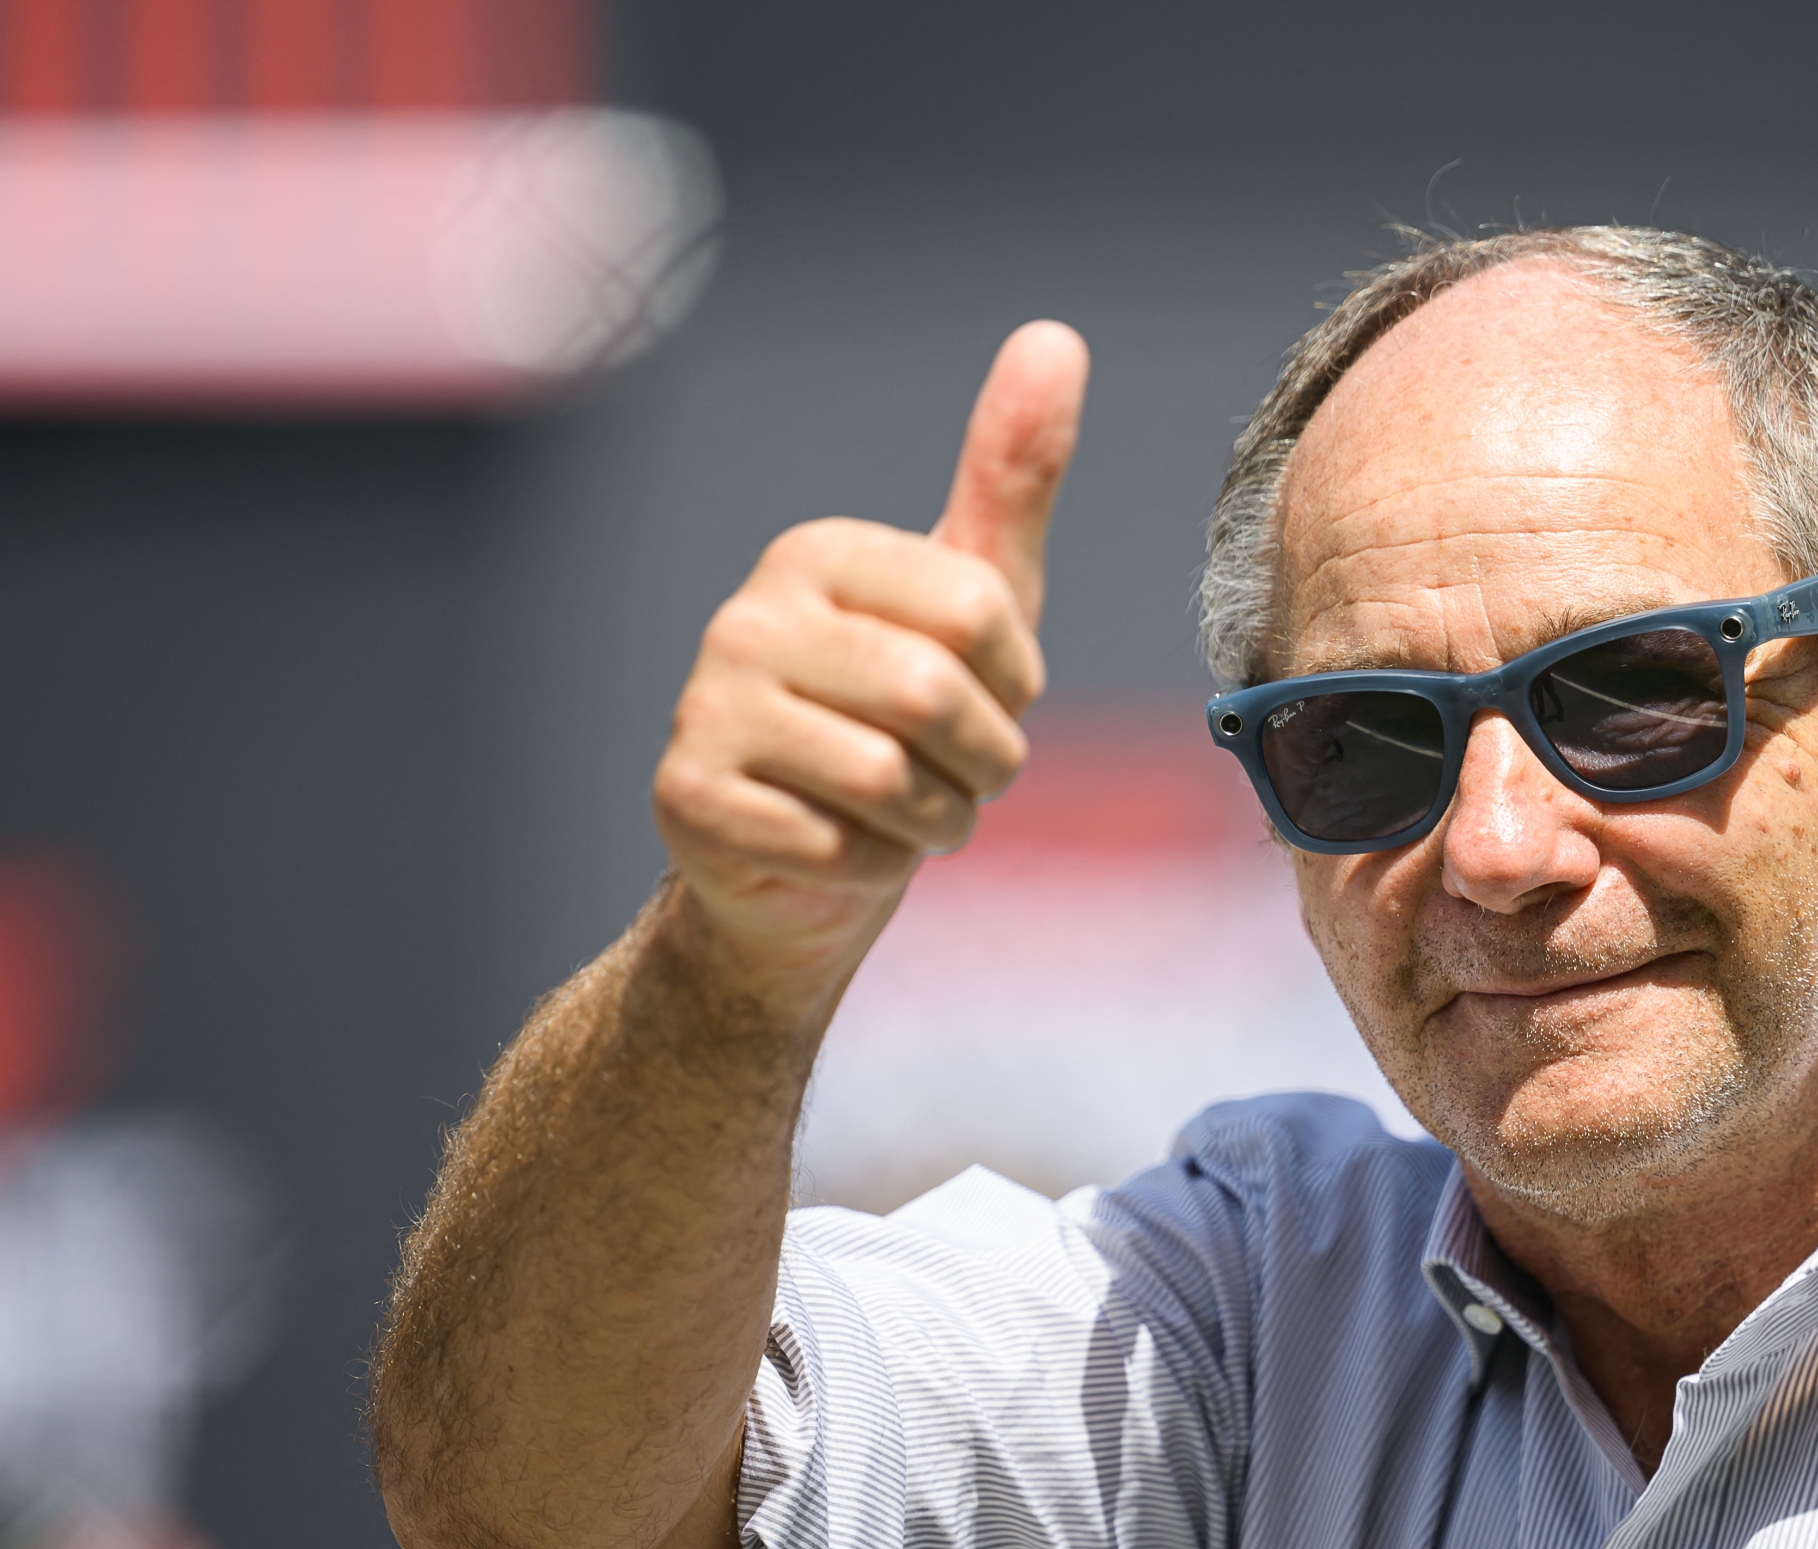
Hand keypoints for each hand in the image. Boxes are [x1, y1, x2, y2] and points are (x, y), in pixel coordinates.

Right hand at [651, 321, 1090, 1008]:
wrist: (799, 869)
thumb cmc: (906, 725)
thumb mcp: (978, 602)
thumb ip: (1012, 478)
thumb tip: (1055, 334)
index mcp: (818, 554)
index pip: (981, 613)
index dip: (1014, 685)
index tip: (982, 701)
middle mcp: (747, 614)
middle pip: (934, 697)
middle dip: (982, 763)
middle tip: (955, 775)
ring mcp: (706, 705)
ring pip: (891, 783)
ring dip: (935, 823)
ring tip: (907, 815)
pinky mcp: (688, 798)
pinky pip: (841, 850)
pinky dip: (872, 870)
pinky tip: (841, 851)